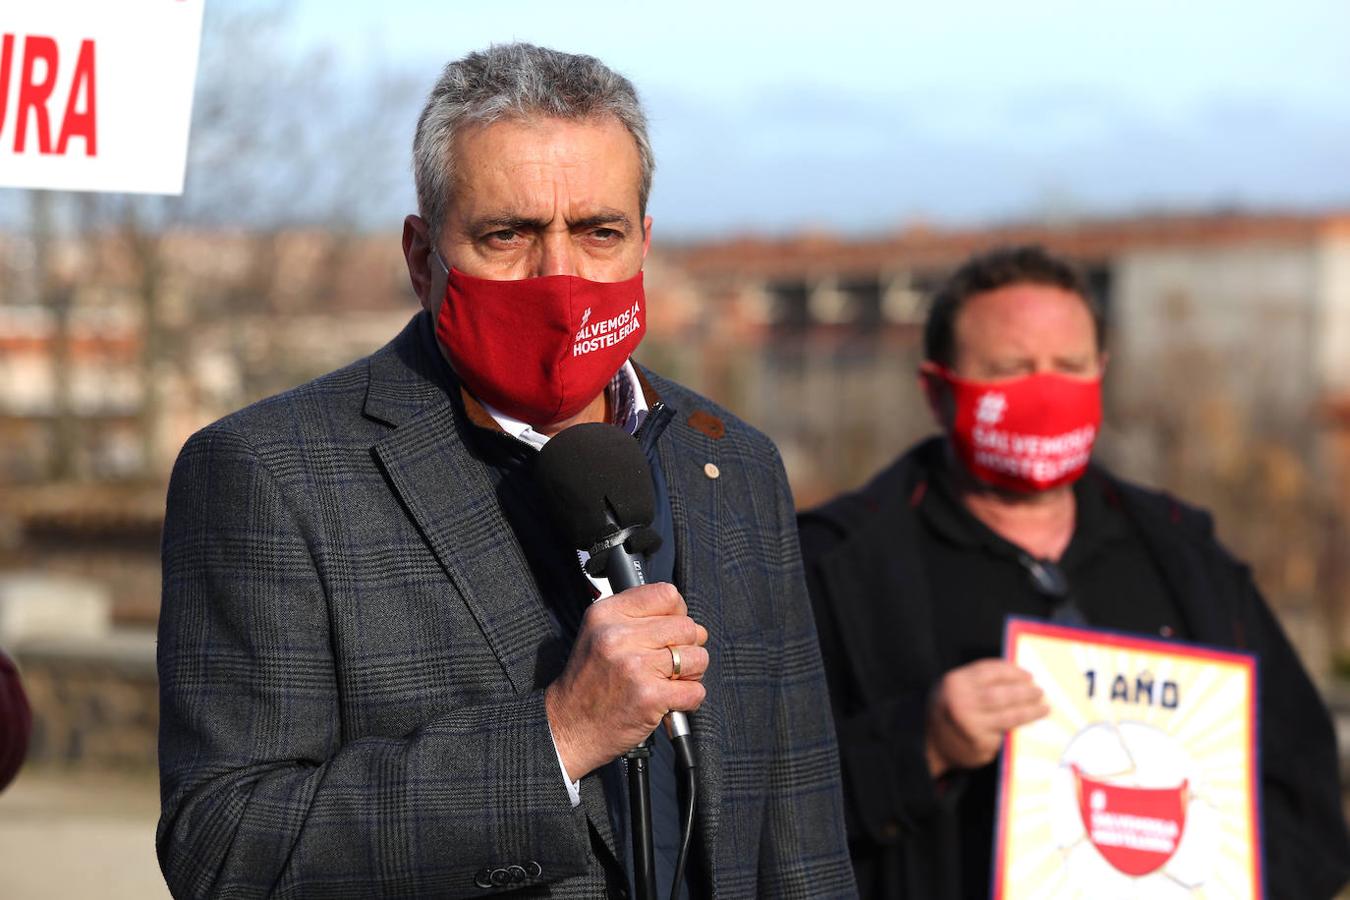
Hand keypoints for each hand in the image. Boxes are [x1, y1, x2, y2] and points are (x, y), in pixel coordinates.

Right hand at [545, 583, 709, 780]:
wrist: (570, 727)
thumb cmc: (588, 682)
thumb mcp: (598, 633)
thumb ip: (635, 617)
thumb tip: (682, 615)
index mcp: (607, 614)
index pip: (667, 595)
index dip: (677, 613)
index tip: (670, 629)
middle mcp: (618, 636)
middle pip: (687, 627)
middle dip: (688, 645)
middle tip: (671, 661)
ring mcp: (635, 666)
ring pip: (697, 657)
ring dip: (692, 672)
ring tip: (670, 680)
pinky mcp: (649, 697)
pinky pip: (695, 690)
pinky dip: (689, 698)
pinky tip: (669, 700)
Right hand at [925, 659, 1047, 777]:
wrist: (930, 743)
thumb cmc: (948, 710)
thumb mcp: (955, 688)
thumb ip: (978, 681)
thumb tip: (1017, 676)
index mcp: (956, 682)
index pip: (992, 671)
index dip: (1014, 672)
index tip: (1029, 675)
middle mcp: (962, 702)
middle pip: (1003, 693)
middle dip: (1026, 692)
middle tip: (1040, 692)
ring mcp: (972, 724)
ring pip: (1010, 714)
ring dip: (1031, 711)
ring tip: (1044, 708)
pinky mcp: (981, 743)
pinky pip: (1006, 732)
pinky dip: (1018, 728)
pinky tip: (1029, 725)